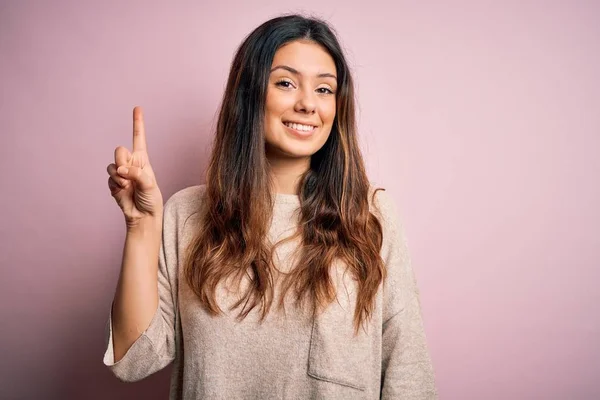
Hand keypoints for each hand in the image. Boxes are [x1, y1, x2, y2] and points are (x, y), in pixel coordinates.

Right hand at [107, 106, 162, 227]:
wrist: (143, 216)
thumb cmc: (151, 199)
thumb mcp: (149, 184)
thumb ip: (136, 174)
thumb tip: (120, 170)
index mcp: (142, 159)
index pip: (139, 138)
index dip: (137, 123)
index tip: (137, 108)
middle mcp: (130, 163)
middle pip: (119, 151)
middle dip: (123, 163)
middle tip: (130, 176)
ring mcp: (121, 173)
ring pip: (112, 165)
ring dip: (119, 177)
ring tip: (128, 187)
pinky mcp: (113, 183)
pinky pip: (109, 178)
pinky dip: (115, 185)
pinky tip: (123, 192)